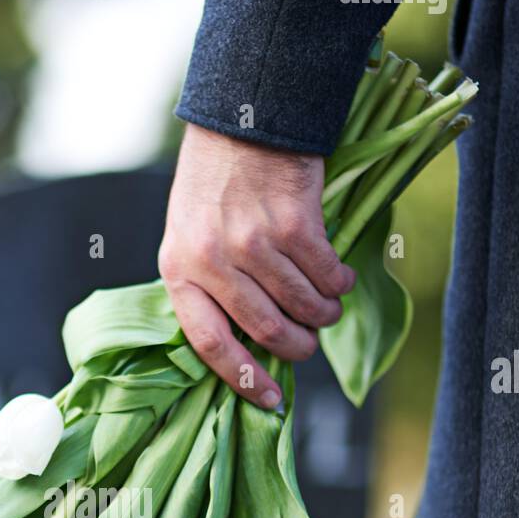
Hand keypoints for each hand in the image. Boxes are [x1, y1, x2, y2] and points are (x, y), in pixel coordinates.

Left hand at [159, 125, 355, 408]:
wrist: (243, 116)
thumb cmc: (215, 183)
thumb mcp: (189, 235)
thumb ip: (207, 284)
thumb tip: (248, 343)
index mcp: (179, 269)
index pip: (208, 342)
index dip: (243, 379)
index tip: (270, 401)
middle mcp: (213, 259)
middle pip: (266, 329)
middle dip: (297, 346)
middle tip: (310, 343)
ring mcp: (253, 242)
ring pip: (302, 304)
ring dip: (323, 313)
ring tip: (327, 307)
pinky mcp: (294, 224)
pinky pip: (327, 274)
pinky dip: (339, 282)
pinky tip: (339, 277)